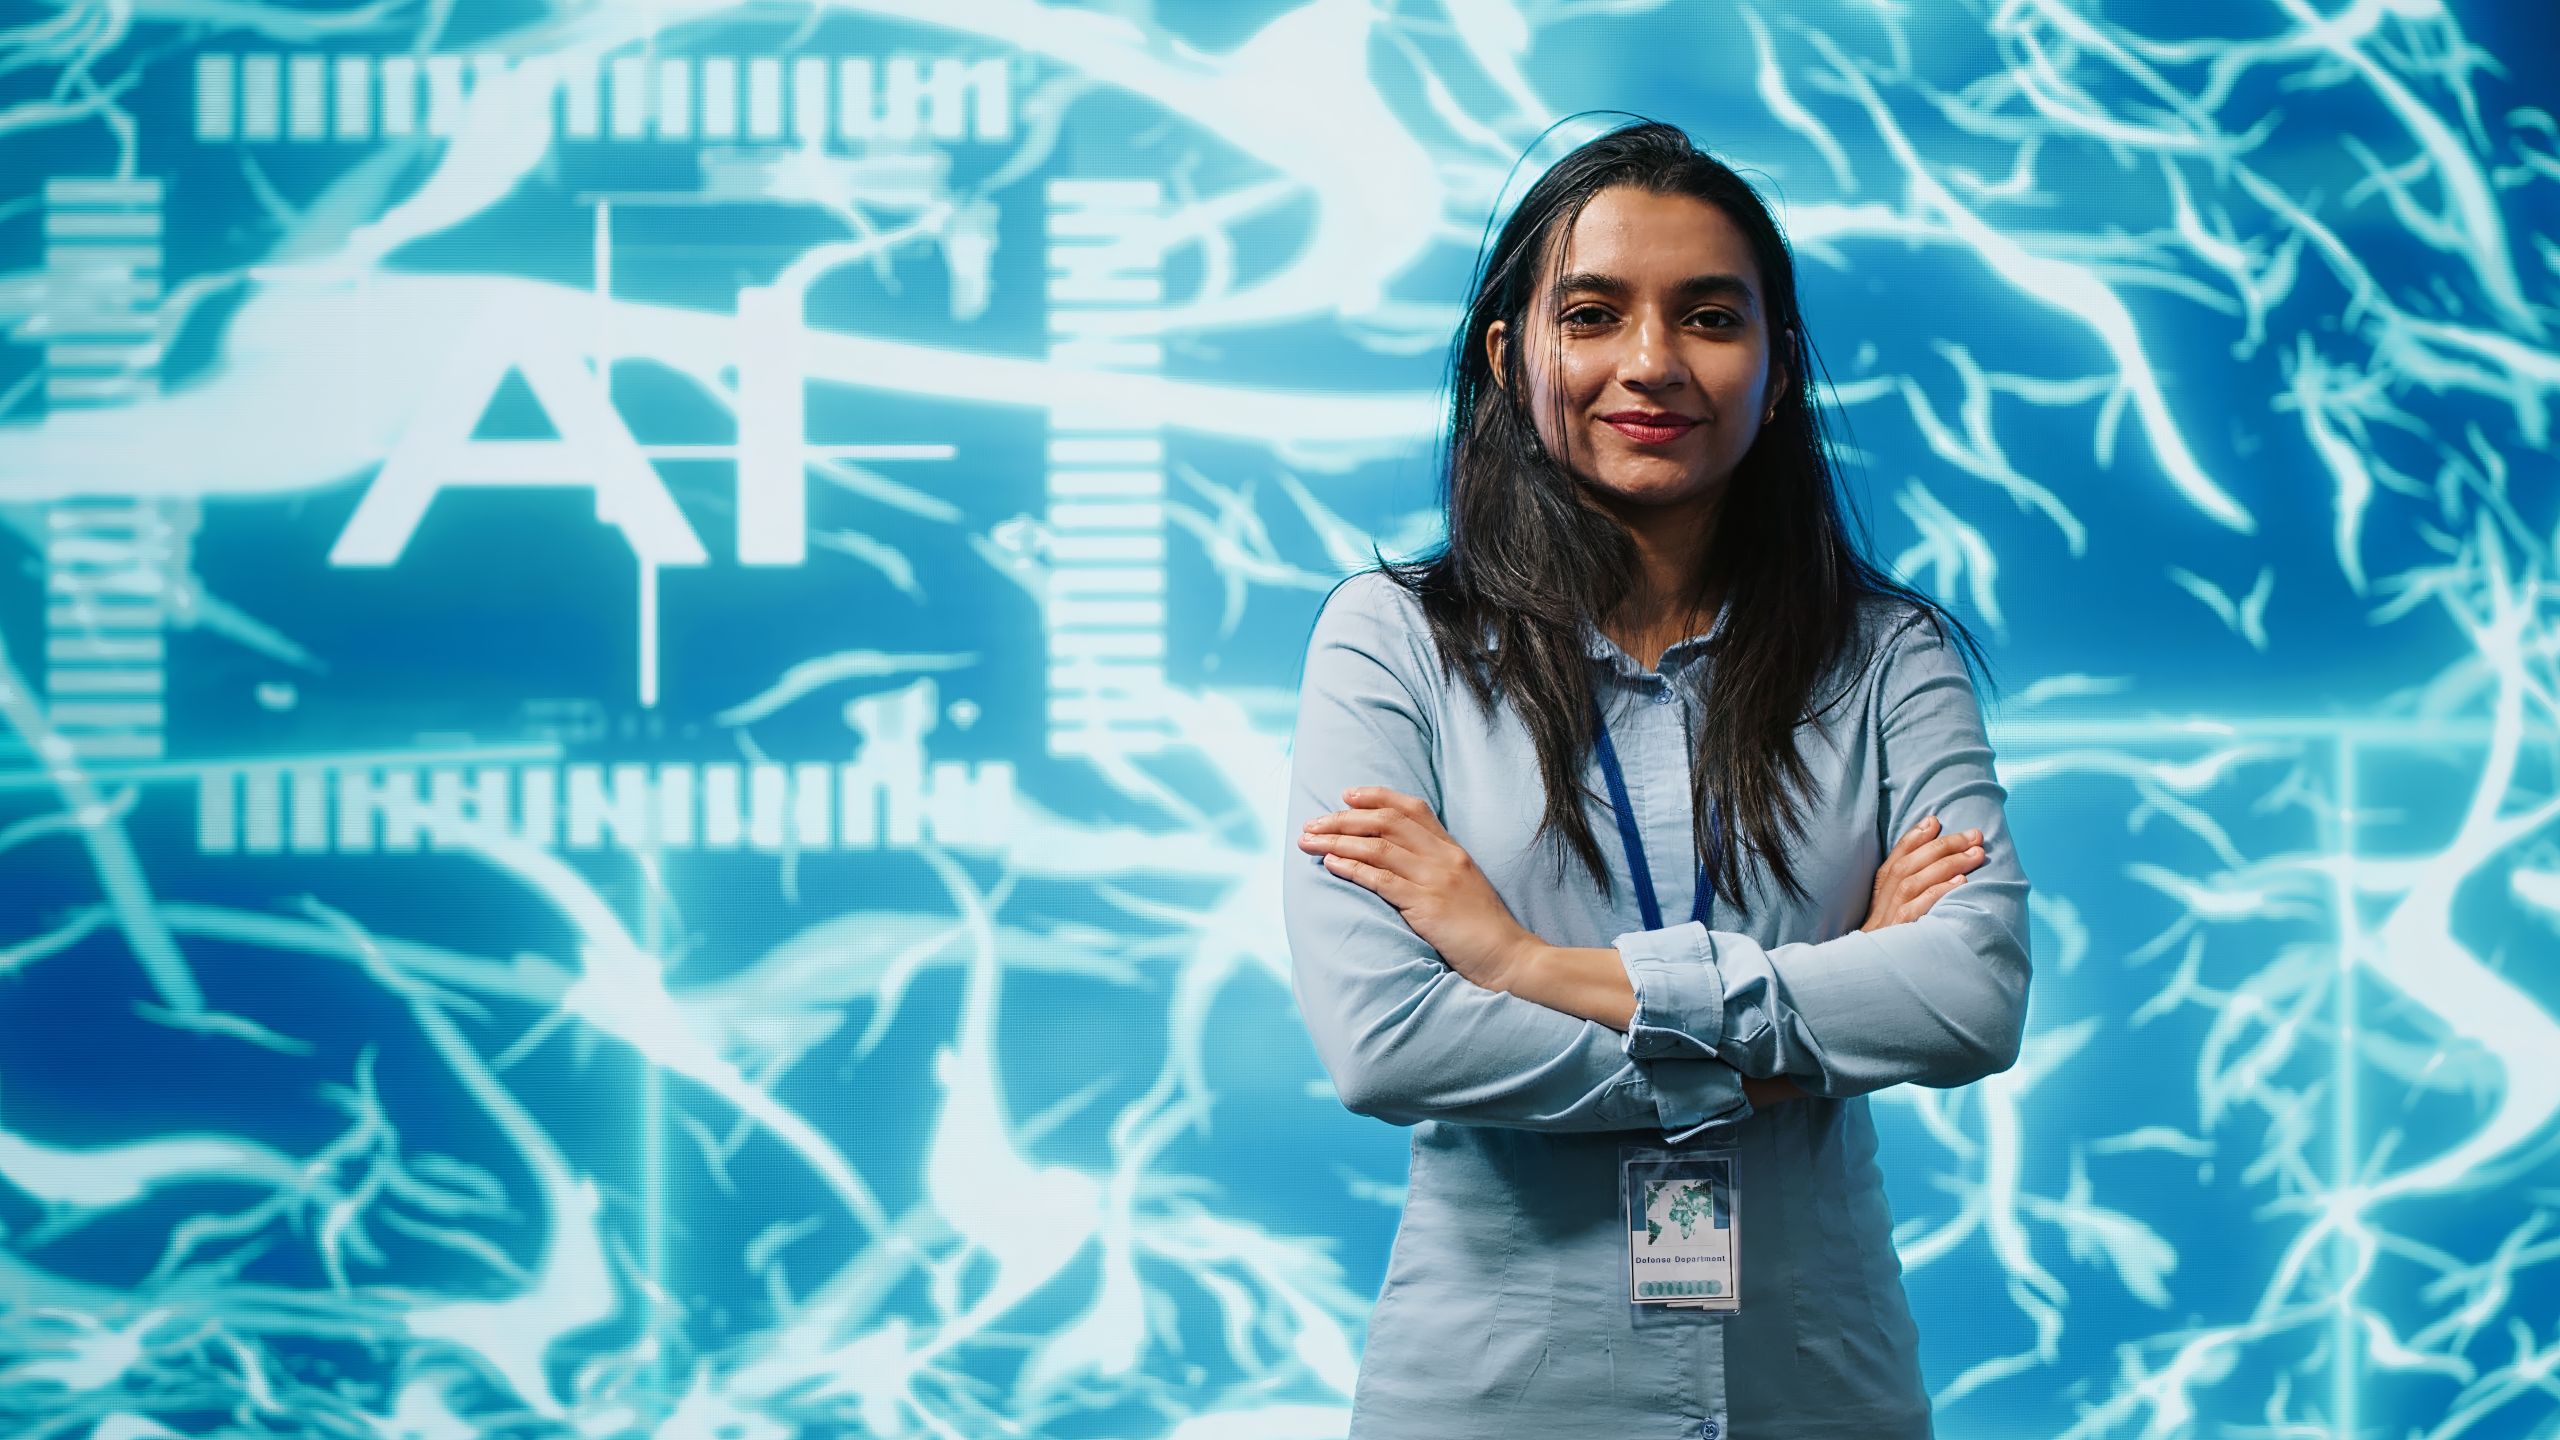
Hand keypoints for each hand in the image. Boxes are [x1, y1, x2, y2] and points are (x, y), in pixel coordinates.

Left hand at [1298, 787, 1537, 990]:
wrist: (1509, 957)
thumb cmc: (1482, 928)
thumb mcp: (1464, 885)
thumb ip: (1435, 867)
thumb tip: (1397, 859)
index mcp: (1453, 850)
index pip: (1412, 808)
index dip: (1376, 796)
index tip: (1346, 795)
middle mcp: (1444, 857)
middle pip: (1386, 822)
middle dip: (1343, 819)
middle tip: (1312, 824)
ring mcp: (1436, 879)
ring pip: (1378, 847)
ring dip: (1337, 842)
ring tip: (1309, 842)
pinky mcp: (1427, 905)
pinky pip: (1382, 880)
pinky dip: (1352, 868)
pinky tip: (1331, 864)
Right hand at [1861, 815, 1984, 931]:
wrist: (1871, 991)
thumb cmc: (1899, 943)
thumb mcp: (1899, 915)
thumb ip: (1912, 888)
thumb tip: (1936, 856)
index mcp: (1879, 897)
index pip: (1895, 860)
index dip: (1913, 838)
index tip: (1935, 821)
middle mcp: (1881, 905)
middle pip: (1906, 867)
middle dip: (1942, 846)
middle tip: (1974, 836)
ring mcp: (1888, 920)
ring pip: (1912, 883)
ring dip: (1946, 864)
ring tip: (1976, 855)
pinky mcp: (1898, 935)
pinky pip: (1916, 910)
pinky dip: (1938, 892)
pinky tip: (1960, 882)